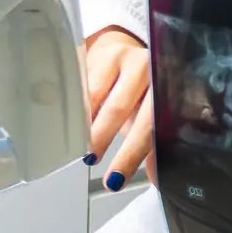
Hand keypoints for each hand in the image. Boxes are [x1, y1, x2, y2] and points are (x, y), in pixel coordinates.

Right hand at [82, 26, 153, 185]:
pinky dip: (73, 105)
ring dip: (84, 122)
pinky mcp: (96, 53)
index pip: (150, 123)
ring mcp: (120, 57)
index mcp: (165, 86)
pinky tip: (66, 122)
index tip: (117, 178)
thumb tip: (157, 179)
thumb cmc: (141, 91)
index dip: (133, 152)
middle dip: (103, 137)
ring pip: (96, 93)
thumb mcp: (151, 116)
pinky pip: (80, 82)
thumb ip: (155, 146)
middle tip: (92, 159)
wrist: (127, 52)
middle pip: (121, 107)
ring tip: (76, 142)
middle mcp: (145, 68)